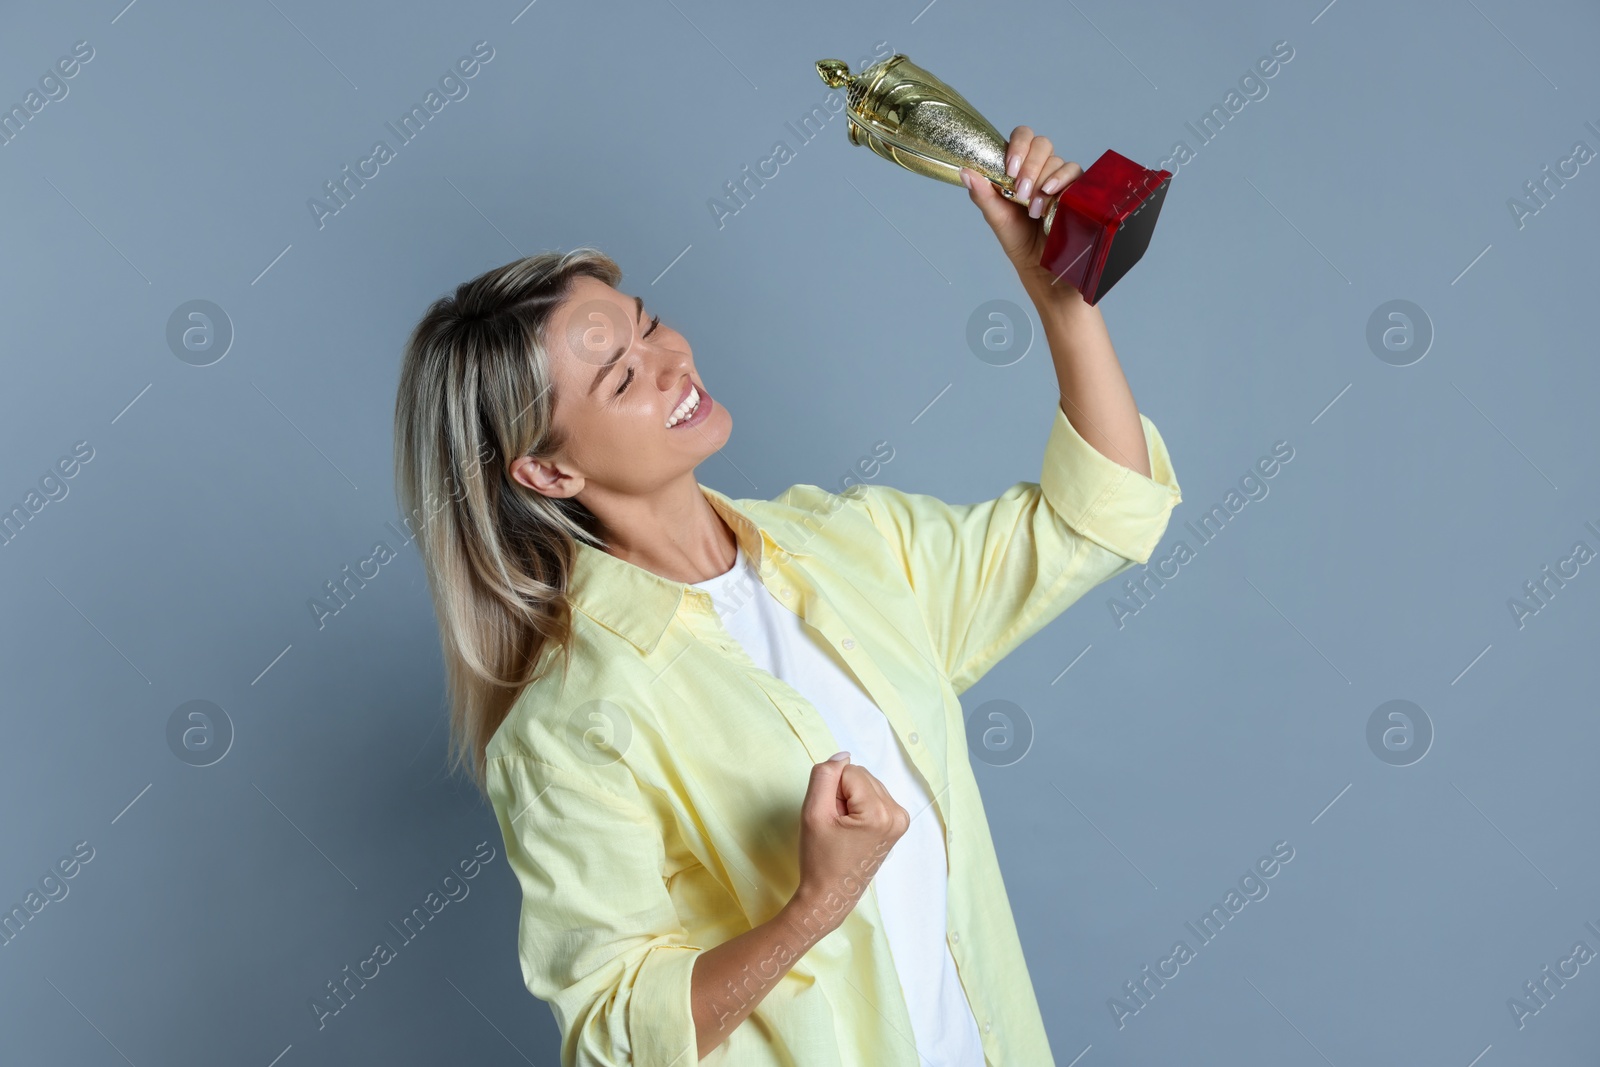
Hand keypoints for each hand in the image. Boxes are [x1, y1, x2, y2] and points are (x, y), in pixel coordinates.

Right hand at [793, 752, 908, 933]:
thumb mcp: (813, 813)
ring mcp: (900, 820)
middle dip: (842, 793)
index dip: (830, 790)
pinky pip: (874, 796)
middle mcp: (898, 813)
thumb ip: (824, 776)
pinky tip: (852, 829)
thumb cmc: (819, 858)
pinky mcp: (898, 824)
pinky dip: (859, 806)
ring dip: (850, 800)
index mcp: (880, 812)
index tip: (829, 818)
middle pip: (860, 776)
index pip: (848, 771)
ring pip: (866, 784)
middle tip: (834, 824)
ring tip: (843, 829)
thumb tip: (843, 755)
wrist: (830, 895)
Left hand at [960, 126, 1083, 292]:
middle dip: (1030, 166)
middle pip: (1041, 144)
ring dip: (1043, 181)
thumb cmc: (1019, 241)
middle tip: (1021, 192)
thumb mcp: (997, 218)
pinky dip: (1062, 181)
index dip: (1018, 145)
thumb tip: (965, 170)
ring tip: (1034, 210)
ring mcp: (1061, 179)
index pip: (1022, 137)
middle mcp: (1042, 169)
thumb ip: (982, 194)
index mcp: (1020, 169)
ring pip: (1058, 160)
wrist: (1042, 267)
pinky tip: (1051, 196)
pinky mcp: (1078, 191)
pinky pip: (1076, 174)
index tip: (1010, 167)